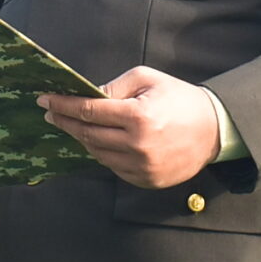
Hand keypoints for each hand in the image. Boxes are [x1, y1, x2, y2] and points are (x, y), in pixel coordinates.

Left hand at [39, 66, 219, 188]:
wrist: (214, 130)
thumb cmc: (179, 99)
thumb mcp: (148, 80)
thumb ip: (115, 88)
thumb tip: (86, 96)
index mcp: (138, 117)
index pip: (89, 111)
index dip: (63, 105)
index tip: (45, 100)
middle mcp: (137, 145)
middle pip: (88, 134)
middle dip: (65, 121)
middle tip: (51, 112)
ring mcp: (141, 167)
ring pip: (97, 153)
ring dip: (81, 138)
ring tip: (72, 125)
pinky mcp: (146, 181)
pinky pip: (113, 167)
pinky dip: (102, 153)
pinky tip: (97, 141)